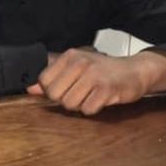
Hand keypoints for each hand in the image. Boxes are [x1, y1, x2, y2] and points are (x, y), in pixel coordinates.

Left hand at [29, 48, 165, 114]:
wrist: (136, 71)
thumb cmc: (104, 71)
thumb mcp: (77, 68)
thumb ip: (53, 77)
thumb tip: (30, 88)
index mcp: (70, 56)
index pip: (44, 81)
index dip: (52, 90)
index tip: (66, 88)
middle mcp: (80, 63)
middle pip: (55, 95)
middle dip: (66, 99)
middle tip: (81, 93)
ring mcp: (93, 75)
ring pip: (70, 104)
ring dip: (80, 105)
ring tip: (91, 95)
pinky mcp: (106, 89)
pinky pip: (87, 109)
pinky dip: (93, 109)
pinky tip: (101, 99)